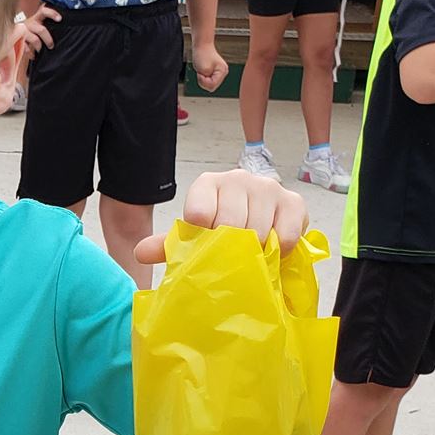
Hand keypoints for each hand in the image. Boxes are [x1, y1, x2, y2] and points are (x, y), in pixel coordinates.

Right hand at [19, 3, 60, 54]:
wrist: (13, 33)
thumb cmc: (30, 29)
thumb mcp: (37, 23)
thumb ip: (45, 23)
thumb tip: (60, 25)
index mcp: (36, 17)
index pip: (44, 11)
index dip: (52, 14)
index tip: (60, 19)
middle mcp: (30, 23)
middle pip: (41, 30)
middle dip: (48, 39)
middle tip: (51, 46)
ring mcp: (23, 31)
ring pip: (35, 40)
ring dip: (39, 47)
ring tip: (40, 50)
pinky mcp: (18, 39)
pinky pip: (26, 48)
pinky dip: (30, 53)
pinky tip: (33, 55)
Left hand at [135, 169, 310, 266]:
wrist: (258, 222)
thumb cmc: (219, 228)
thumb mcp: (192, 235)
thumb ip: (167, 244)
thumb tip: (140, 252)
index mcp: (207, 184)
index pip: (198, 213)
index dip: (202, 238)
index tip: (206, 247)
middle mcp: (238, 178)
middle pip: (231, 224)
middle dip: (229, 248)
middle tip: (229, 256)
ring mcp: (268, 187)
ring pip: (259, 231)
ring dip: (254, 251)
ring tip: (250, 253)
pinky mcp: (294, 202)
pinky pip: (287, 235)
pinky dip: (279, 251)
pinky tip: (271, 250)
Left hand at [192, 41, 227, 91]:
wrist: (202, 46)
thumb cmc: (202, 55)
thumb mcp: (203, 70)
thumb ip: (206, 82)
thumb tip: (210, 88)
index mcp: (222, 71)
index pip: (212, 85)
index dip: (203, 81)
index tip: (200, 73)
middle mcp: (224, 72)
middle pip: (212, 87)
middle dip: (203, 81)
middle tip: (201, 72)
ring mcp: (220, 73)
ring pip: (210, 85)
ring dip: (203, 80)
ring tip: (202, 71)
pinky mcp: (216, 73)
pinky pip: (209, 81)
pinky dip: (203, 78)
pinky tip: (203, 72)